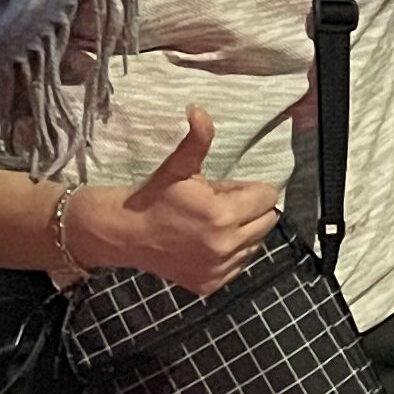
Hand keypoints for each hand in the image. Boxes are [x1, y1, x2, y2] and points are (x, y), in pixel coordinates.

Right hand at [84, 111, 283, 293]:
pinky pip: (240, 264)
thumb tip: (198, 110)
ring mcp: (219, 269)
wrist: (126, 234)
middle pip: (267, 221)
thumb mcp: (179, 166)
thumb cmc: (155, 196)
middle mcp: (225, 246)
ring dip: (242, 232)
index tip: (224, 190)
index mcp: (221, 215)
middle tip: (219, 205)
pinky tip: (206, 242)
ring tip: (211, 224)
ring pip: (255, 244)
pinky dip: (230, 252)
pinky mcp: (212, 284)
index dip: (249, 190)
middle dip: (249, 209)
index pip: (267, 198)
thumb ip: (198, 139)